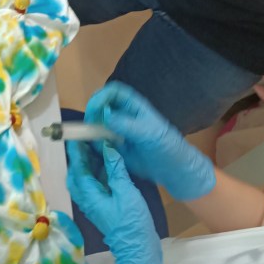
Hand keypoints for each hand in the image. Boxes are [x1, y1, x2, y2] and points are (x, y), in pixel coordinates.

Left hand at [66, 141, 171, 263]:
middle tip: (89, 136)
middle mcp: (87, 198)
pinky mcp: (103, 205)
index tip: (77, 134)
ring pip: (86, 178)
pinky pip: (95, 184)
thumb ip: (116, 169)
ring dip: (90, 161)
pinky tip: (109, 161)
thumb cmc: (132, 222)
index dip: (76, 150)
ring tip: (99, 143)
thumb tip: (107, 147)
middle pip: (77, 172)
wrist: (138, 249)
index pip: (78, 167)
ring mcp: (94, 202)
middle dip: (80, 154)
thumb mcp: (126, 192)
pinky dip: (98, 171)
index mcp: (89, 194)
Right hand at [85, 82, 215, 200]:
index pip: (114, 92)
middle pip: (101, 107)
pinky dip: (94, 145)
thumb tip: (105, 115)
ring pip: (97, 125)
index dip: (102, 96)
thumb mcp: (149, 134)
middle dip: (93, 114)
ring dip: (91, 131)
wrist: (173, 170)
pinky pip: (99, 143)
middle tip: (89, 128)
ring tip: (94, 142)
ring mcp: (118, 132)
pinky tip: (98, 151)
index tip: (94, 109)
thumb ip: (127, 124)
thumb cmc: (167, 147)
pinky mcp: (115, 148)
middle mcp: (124, 117)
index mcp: (134, 107)